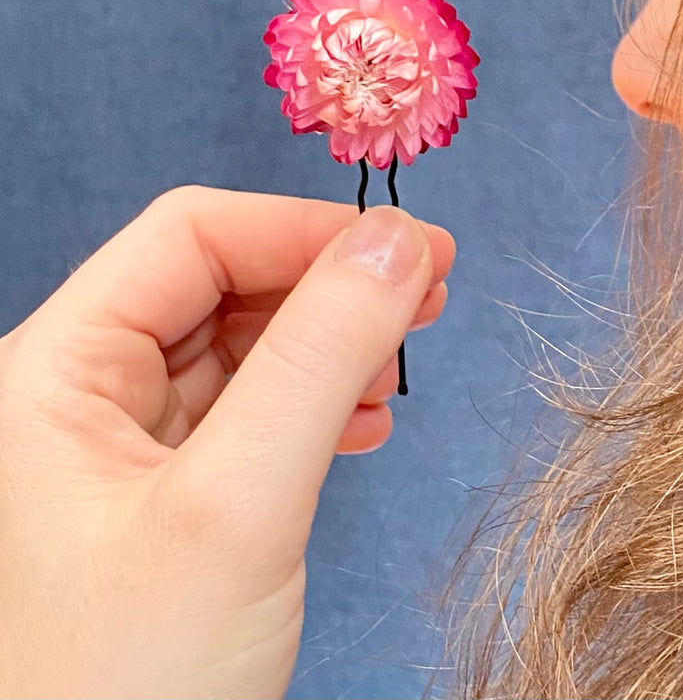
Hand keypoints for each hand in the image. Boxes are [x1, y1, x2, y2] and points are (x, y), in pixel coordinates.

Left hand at [0, 184, 454, 699]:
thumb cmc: (126, 687)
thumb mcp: (238, 508)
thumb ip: (320, 357)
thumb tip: (400, 237)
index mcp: (50, 373)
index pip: (191, 237)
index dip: (308, 229)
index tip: (417, 250)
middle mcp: (75, 397)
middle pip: (220, 282)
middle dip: (329, 285)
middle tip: (431, 300)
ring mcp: (117, 452)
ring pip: (241, 345)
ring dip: (331, 343)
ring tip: (401, 370)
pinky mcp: (162, 501)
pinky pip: (247, 413)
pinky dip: (316, 403)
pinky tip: (363, 427)